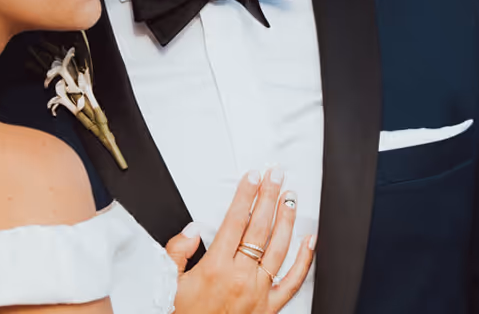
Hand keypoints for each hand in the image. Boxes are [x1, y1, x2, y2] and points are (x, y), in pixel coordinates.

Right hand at [165, 168, 314, 312]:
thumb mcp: (168, 283)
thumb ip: (177, 253)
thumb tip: (192, 229)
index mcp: (215, 268)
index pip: (235, 221)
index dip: (246, 195)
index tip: (252, 177)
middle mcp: (240, 279)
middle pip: (259, 228)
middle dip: (268, 197)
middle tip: (275, 176)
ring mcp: (258, 293)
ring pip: (279, 249)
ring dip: (286, 220)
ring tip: (290, 198)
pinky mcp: (269, 308)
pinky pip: (292, 282)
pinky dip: (304, 260)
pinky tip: (309, 241)